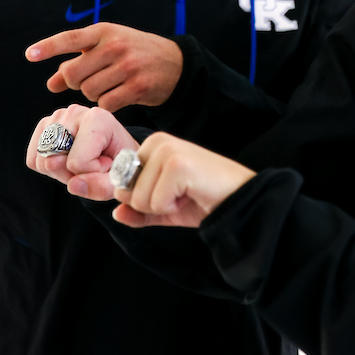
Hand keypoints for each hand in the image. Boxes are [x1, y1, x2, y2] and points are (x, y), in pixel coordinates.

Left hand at [25, 23, 183, 111]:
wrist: (175, 63)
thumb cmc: (133, 53)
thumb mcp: (107, 49)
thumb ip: (78, 62)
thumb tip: (50, 83)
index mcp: (105, 31)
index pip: (70, 38)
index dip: (48, 47)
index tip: (30, 55)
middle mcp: (115, 46)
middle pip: (74, 73)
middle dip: (74, 82)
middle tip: (86, 81)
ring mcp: (128, 66)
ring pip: (89, 91)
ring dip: (92, 94)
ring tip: (106, 87)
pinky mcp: (138, 86)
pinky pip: (107, 103)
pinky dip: (107, 104)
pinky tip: (117, 96)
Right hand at [26, 104, 139, 200]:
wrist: (116, 151)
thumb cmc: (120, 163)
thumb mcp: (119, 179)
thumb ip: (101, 186)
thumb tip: (73, 185)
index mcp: (98, 118)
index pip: (78, 163)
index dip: (92, 173)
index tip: (106, 162)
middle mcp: (74, 111)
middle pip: (55, 162)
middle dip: (73, 174)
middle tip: (93, 165)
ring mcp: (55, 117)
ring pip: (43, 163)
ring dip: (61, 172)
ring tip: (83, 161)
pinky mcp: (43, 126)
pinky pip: (33, 161)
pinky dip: (48, 168)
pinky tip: (68, 159)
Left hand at [111, 133, 255, 228]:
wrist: (239, 198)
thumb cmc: (205, 199)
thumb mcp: (166, 207)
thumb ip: (139, 211)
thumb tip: (116, 213)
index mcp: (153, 145)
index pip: (121, 182)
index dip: (142, 198)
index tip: (170, 193)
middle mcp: (158, 142)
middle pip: (126, 191)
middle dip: (150, 204)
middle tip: (179, 196)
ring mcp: (168, 151)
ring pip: (139, 198)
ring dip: (163, 207)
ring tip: (186, 194)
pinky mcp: (177, 165)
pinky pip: (156, 202)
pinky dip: (173, 208)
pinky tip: (192, 195)